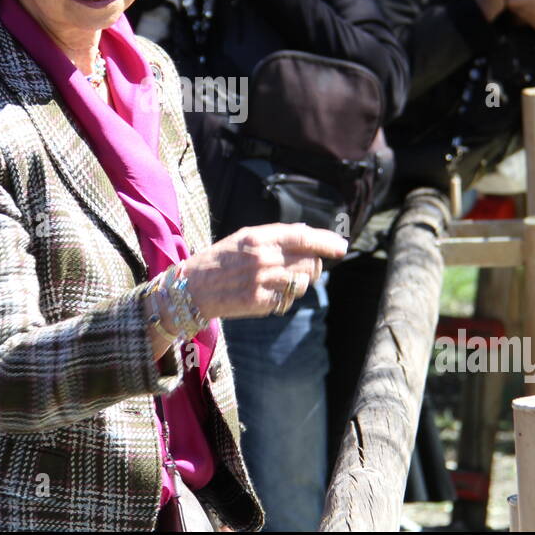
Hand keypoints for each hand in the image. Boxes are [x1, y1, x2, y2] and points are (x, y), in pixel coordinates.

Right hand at [181, 223, 348, 321]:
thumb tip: (305, 232)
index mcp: (258, 238)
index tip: (341, 246)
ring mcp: (261, 281)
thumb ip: (274, 235)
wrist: (192, 288)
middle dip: (314, 266)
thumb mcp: (243, 239)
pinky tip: (268, 295)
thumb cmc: (220, 260)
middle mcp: (262, 258)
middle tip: (306, 269)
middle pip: (309, 261)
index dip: (326, 241)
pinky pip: (287, 300)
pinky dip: (284, 298)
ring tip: (281, 282)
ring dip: (299, 283)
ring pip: (302, 282)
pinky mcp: (259, 303)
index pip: (303, 237)